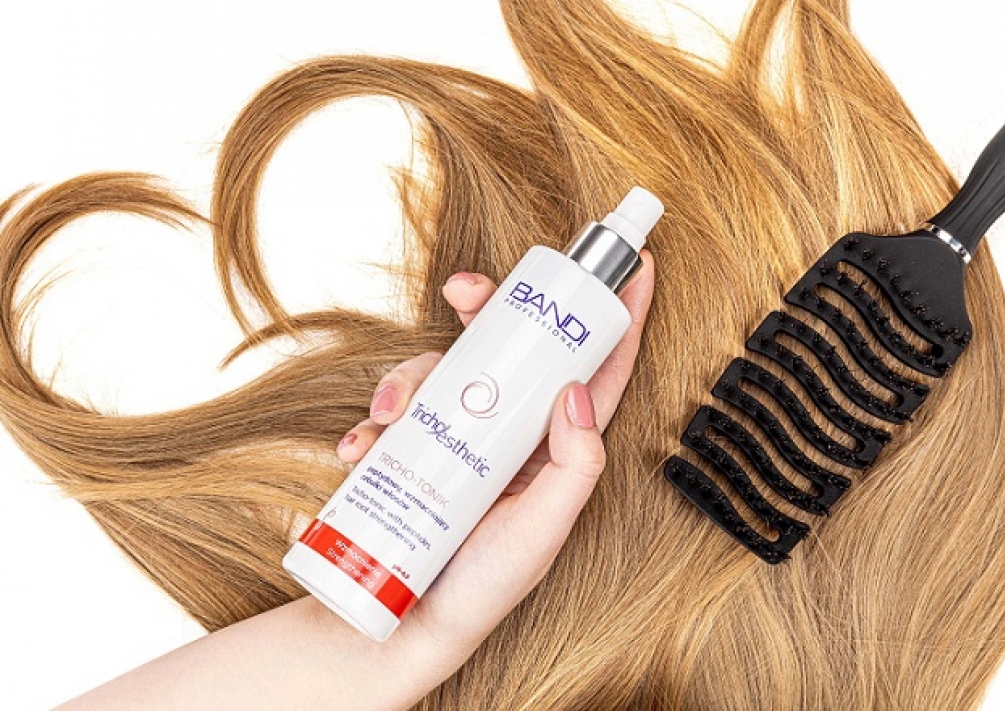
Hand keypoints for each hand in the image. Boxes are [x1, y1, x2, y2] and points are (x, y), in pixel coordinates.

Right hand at [333, 251, 654, 678]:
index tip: (636, 267)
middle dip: (487, 308)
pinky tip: (358, 449)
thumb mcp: (543, 532)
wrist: (407, 623)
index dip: (616, 320)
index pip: (596, 373)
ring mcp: (460, 437)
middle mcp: (511, 432)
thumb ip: (575, 468)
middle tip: (463, 292)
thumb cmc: (487, 585)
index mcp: (556, 447)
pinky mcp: (415, 448)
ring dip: (410, 374)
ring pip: (445, 370)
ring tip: (387, 414)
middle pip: (511, 348)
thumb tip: (576, 389)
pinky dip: (373, 419)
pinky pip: (396, 410)